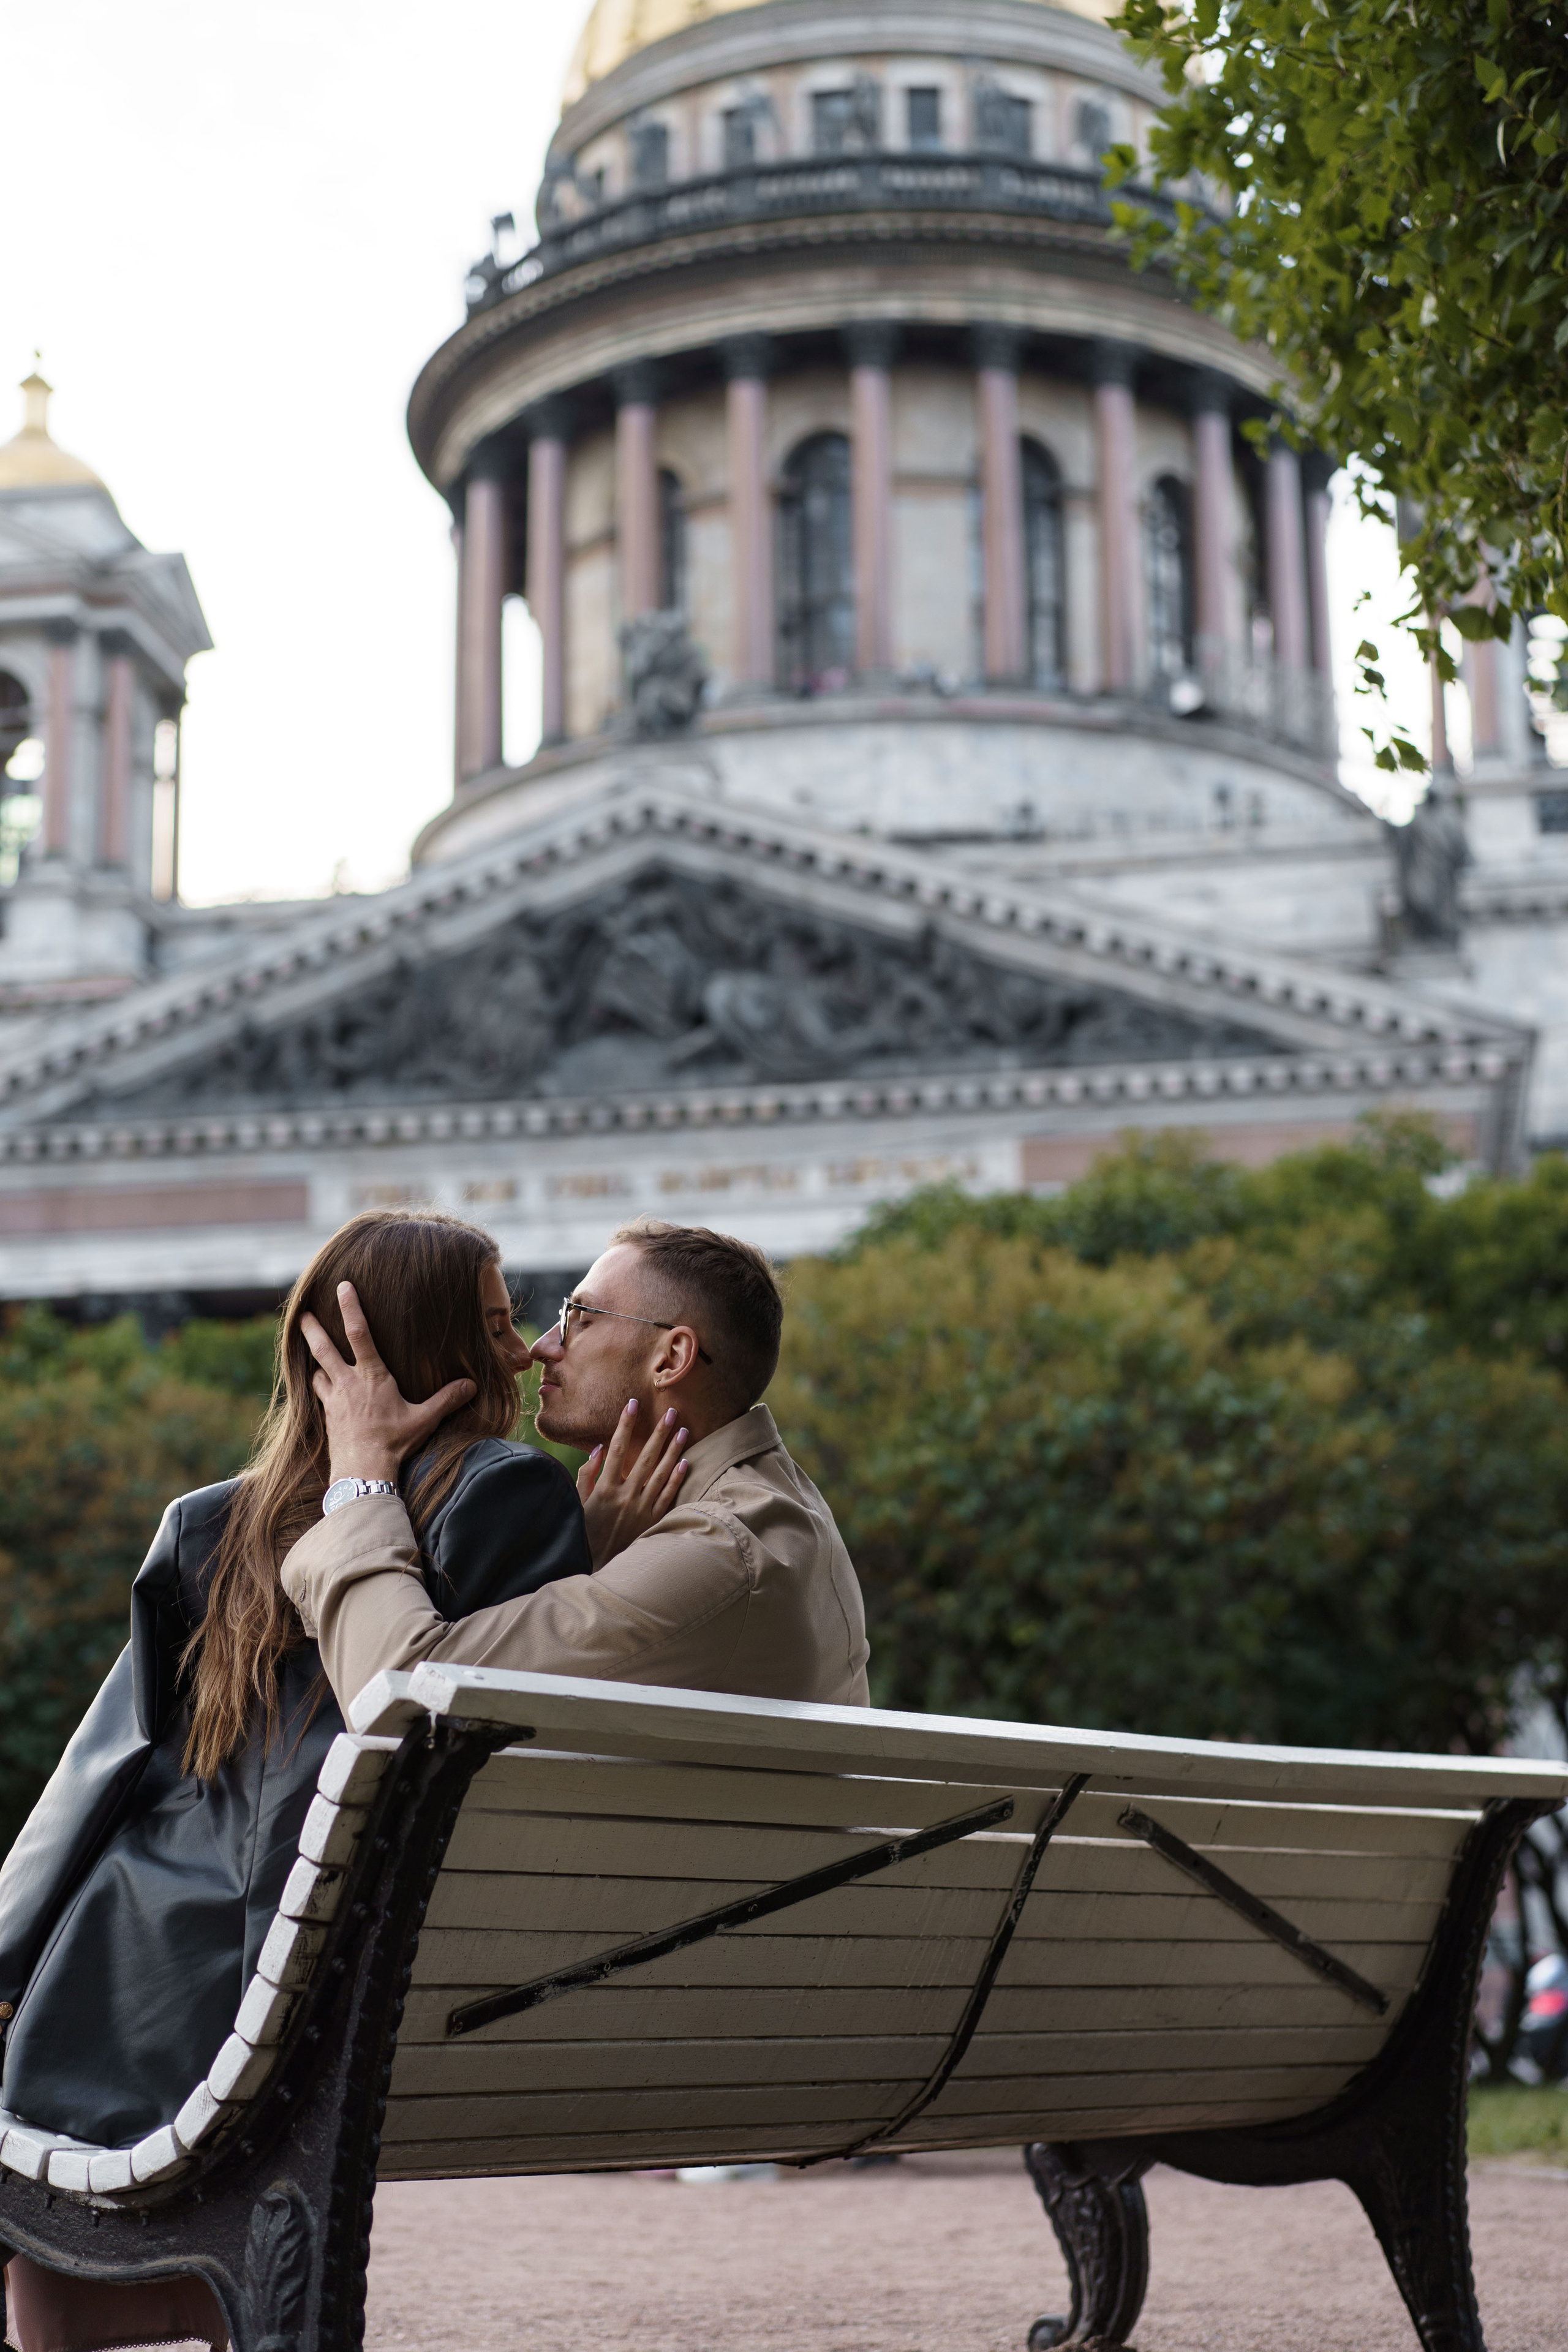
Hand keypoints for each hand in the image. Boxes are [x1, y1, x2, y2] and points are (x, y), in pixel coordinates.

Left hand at [300, 1281, 475, 1484]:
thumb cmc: (394, 1442)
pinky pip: (318, 1396)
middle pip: (324, 1349)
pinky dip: (317, 1387)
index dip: (350, 1308)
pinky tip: (319, 1388)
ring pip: (317, 1372)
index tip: (342, 1287)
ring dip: (313, 1361)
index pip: (359, 1334)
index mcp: (372, 1376)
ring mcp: (334, 1400)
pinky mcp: (328, 1417)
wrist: (362, 1470)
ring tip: (310, 1353)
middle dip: (313, 1329)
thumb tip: (471, 1385)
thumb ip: (446, 1400)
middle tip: (302, 1314)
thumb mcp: (424, 1419)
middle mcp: (348, 1383)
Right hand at [577, 1399, 689, 1569]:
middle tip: (670, 1412)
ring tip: (683, 1430)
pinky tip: (685, 1462)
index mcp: (605, 1489)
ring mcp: (642, 1509)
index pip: (617, 1448)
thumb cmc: (585, 1532)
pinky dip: (677, 1478)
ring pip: (661, 1473)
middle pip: (646, 1457)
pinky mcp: (653, 1521)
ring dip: (673, 1450)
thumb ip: (587, 1474)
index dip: (625, 1425)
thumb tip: (599, 1448)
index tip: (632, 1404)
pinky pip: (668, 1496)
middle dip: (659, 1432)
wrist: (599, 1566)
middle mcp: (626, 1496)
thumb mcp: (577, 1503)